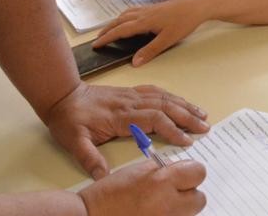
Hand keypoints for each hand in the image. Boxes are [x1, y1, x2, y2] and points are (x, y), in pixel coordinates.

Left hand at [43, 82, 208, 178]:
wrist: (62, 96)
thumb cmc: (69, 119)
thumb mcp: (73, 141)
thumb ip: (89, 158)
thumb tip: (102, 176)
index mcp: (121, 116)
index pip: (154, 120)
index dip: (172, 130)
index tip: (187, 141)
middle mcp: (131, 103)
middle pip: (166, 107)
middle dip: (187, 117)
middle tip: (205, 128)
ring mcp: (132, 95)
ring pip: (164, 97)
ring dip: (184, 105)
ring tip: (202, 114)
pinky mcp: (131, 92)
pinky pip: (157, 92)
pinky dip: (172, 97)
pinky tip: (181, 102)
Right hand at [80, 159, 205, 215]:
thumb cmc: (109, 193)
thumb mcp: (137, 170)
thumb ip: (162, 170)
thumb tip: (177, 171)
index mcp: (163, 181)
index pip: (198, 172)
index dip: (191, 172)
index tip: (184, 174)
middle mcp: (169, 204)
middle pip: (200, 199)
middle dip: (190, 194)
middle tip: (174, 192)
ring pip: (189, 215)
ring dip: (181, 209)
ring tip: (160, 206)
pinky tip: (154, 214)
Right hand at [93, 0, 207, 66]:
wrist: (197, 6)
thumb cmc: (184, 22)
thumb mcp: (167, 39)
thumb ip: (150, 51)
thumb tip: (134, 62)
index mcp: (144, 22)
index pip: (120, 30)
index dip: (107, 37)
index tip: (96, 44)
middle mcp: (143, 14)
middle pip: (119, 21)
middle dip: (107, 30)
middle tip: (97, 39)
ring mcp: (149, 9)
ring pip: (125, 15)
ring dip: (114, 22)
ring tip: (109, 30)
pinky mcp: (154, 8)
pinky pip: (133, 11)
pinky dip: (125, 16)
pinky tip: (129, 19)